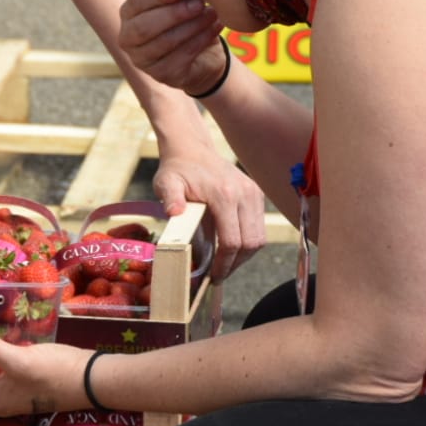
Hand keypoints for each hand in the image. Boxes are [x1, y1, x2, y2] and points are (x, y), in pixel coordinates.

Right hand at [118, 0, 227, 95]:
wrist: (203, 54)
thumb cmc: (187, 21)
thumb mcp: (184, 2)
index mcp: (129, 14)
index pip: (136, 2)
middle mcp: (128, 38)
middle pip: (144, 27)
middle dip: (173, 14)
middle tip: (199, 4)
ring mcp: (142, 60)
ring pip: (165, 42)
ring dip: (192, 26)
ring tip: (212, 14)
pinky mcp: (161, 75)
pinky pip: (181, 56)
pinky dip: (201, 40)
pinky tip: (214, 28)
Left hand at [153, 151, 268, 281]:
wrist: (192, 150)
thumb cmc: (177, 170)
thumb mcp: (166, 183)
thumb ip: (170, 198)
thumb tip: (174, 213)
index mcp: (224, 194)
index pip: (232, 241)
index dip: (224, 264)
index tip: (213, 276)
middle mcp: (244, 194)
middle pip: (250, 243)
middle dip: (235, 264)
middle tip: (219, 276)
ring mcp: (254, 194)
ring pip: (259, 238)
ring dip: (244, 257)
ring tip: (225, 265)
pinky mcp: (256, 195)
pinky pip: (259, 228)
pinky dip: (248, 243)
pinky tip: (231, 249)